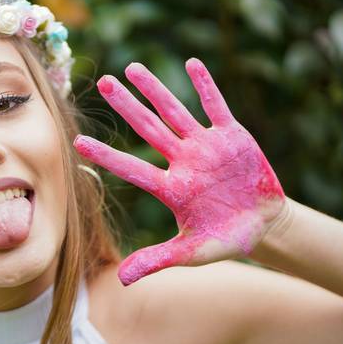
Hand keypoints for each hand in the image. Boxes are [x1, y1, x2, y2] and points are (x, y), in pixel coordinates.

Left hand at [74, 58, 285, 285]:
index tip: (78, 142)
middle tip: (104, 83)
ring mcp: (206, 146)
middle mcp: (182, 161)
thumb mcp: (191, 253)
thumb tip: (121, 280)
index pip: (131, 168)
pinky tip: (192, 63)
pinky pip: (217, 106)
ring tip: (133, 68)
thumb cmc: (224, 239)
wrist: (264, 225)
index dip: (107, 156)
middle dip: (127, 107)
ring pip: (176, 111)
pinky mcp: (232, 136)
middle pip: (149, 128)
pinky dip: (206, 86)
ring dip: (156, 90)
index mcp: (170, 188)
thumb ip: (157, 260)